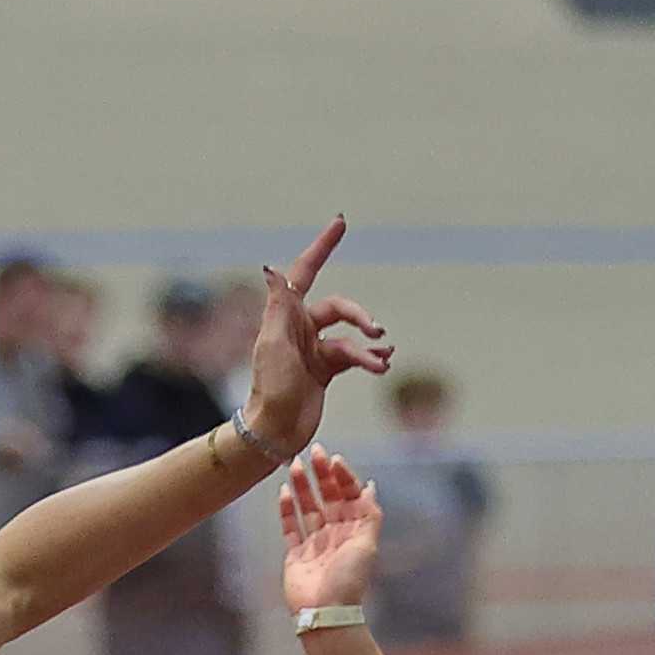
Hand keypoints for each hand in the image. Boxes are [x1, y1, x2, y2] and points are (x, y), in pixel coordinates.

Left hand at [235, 218, 393, 460]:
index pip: (305, 271)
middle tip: (377, 331)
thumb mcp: (274, 343)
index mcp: (285, 315)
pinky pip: (354, 356)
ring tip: (383, 359)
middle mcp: (300, 327)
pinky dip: (369, 360)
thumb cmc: (270, 388)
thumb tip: (271, 268)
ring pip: (350, 336)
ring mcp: (315, 348)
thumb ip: (279, 306)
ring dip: (368, 347)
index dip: (322, 247)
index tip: (340, 223)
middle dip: (359, 317)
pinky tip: (381, 366)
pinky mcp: (326, 369)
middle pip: (339, 308)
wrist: (276, 431)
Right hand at [277, 449, 383, 615]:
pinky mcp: (295, 554)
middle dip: (322, 474)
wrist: (325, 611)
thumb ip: (369, 514)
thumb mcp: (368, 544)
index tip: (334, 460)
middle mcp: (335, 534)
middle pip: (328, 497)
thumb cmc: (349, 579)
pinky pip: (290, 527)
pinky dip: (287, 509)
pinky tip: (285, 491)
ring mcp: (314, 543)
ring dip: (303, 486)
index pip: (350, 496)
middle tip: (314, 452)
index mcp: (354, 530)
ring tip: (295, 464)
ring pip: (308, 507)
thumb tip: (370, 486)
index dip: (343, 477)